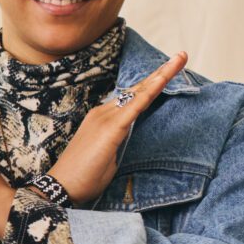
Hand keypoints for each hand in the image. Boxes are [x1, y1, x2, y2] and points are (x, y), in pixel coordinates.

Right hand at [48, 49, 188, 205]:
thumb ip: (119, 141)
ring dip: (162, 75)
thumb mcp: (107, 156)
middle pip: (137, 89)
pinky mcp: (111, 128)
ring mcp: (105, 117)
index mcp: (102, 119)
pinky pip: (136, 105)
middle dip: (161, 72)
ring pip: (139, 92)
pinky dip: (151, 90)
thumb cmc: (82, 177)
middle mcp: (103, 112)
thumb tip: (127, 135)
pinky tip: (164, 78)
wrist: (61, 187)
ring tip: (180, 59)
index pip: (130, 97)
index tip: (167, 71)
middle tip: (182, 56)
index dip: (150, 83)